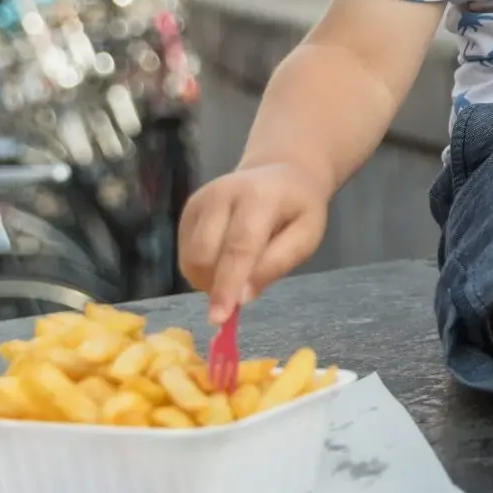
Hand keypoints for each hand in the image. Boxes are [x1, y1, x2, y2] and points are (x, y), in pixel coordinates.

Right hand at [178, 161, 331, 322]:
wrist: (280, 174)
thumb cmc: (298, 208)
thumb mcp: (307, 235)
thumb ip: (277, 264)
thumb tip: (242, 297)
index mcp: (259, 197)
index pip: (238, 247)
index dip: (228, 285)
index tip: (220, 318)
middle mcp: (222, 193)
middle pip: (205, 254)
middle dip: (216, 285)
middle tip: (239, 294)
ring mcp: (200, 200)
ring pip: (190, 257)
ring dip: (208, 279)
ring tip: (237, 272)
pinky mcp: (188, 210)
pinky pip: (185, 253)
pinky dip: (202, 269)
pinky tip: (225, 259)